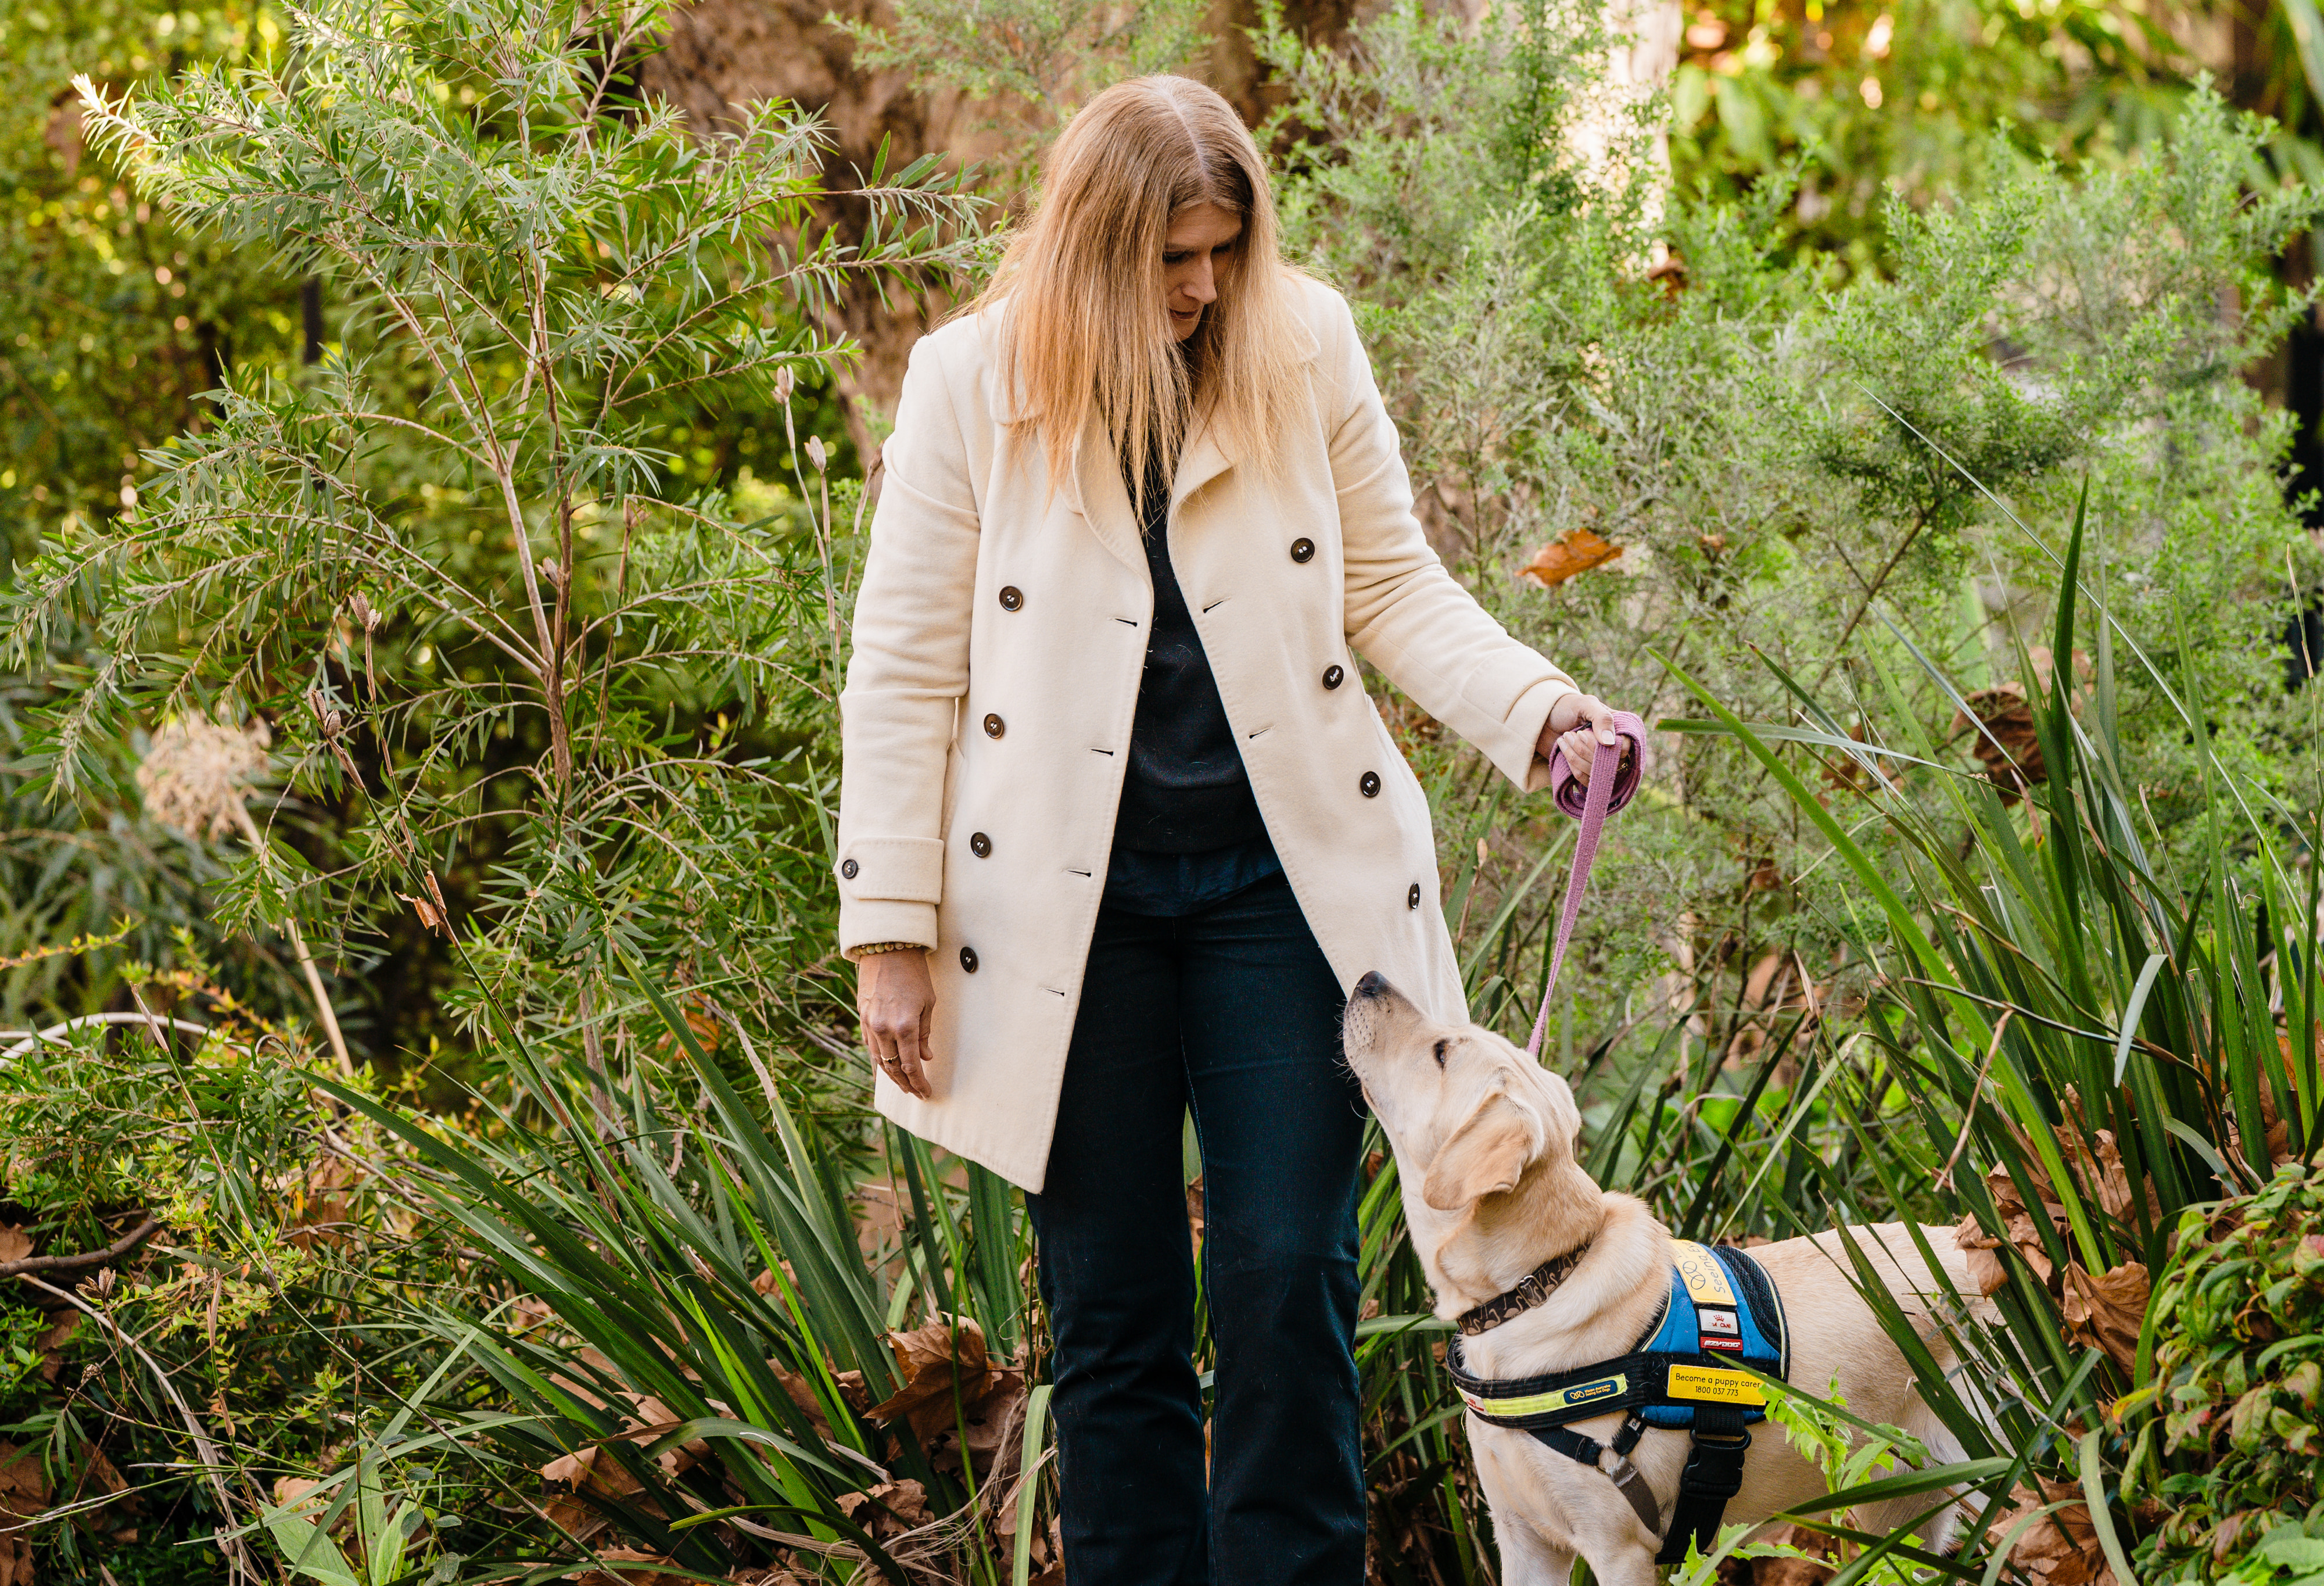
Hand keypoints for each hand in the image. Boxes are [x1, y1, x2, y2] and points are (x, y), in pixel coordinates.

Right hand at [857, 949, 936, 1098]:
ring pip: (878, 1059)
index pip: (911, 1066)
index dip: (919, 1083)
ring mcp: (869, 1023)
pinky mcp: (862, 1016)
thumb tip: (925, 1057)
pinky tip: (886, 1066)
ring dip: (890, 1076)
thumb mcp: (928, 1003)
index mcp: (904, 1026)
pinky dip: (879, 1058)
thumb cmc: (914, 973)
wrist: (887, 949)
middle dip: (905, 1084)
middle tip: (916, 1093)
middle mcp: (884, 1029)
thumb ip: (925, 1033)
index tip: (926, 1093)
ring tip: (903, 1084)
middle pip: (892, 1068)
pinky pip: (869, 1045)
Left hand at [1537, 693, 1627, 789]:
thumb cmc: (1568, 708)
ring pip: (1597, 772)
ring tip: (1565, 738)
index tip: (1582, 733)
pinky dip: (1572, 766)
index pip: (1625, 747)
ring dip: (1576, 756)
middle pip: (1611, 763)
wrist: (1545, 719)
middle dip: (1585, 749)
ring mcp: (1601, 762)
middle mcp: (1614, 748)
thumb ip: (1601, 719)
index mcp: (1620, 730)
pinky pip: (1586, 779)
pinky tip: (1564, 749)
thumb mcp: (1585, 705)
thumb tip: (1610, 743)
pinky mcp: (1588, 772)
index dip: (1606, 746)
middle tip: (1569, 733)